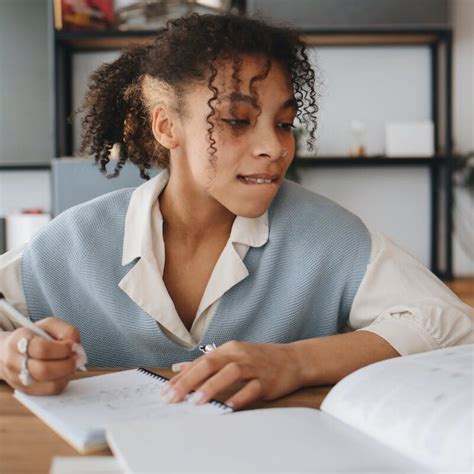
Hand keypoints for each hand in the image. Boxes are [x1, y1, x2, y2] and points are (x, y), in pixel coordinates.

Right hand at [0, 317, 80, 394]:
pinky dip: (64, 381)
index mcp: (19, 341)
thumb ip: (66, 330)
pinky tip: (65, 372)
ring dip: (67, 373)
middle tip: (76, 358)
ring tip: (72, 364)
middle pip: (44, 370)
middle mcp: (14, 362)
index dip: (62, 349)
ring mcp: (19, 379)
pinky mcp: (27, 390)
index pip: (41, 349)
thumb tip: (76, 345)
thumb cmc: (34, 336)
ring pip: (49, 384)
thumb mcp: (49, 325)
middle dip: (67, 364)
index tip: (72, 346)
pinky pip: (51, 390)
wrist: (10, 351)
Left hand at [163, 341, 303, 409]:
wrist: (294, 359)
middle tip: (172, 397)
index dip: (182, 377)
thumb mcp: (233, 355)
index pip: (200, 362)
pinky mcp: (267, 380)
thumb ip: (206, 362)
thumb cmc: (259, 359)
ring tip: (195, 402)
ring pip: (230, 373)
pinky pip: (252, 388)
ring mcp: (254, 367)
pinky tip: (229, 407)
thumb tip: (179, 368)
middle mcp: (239, 354)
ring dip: (211, 387)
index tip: (165, 391)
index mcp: (229, 349)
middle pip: (210, 364)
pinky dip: (240, 396)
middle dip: (189, 381)